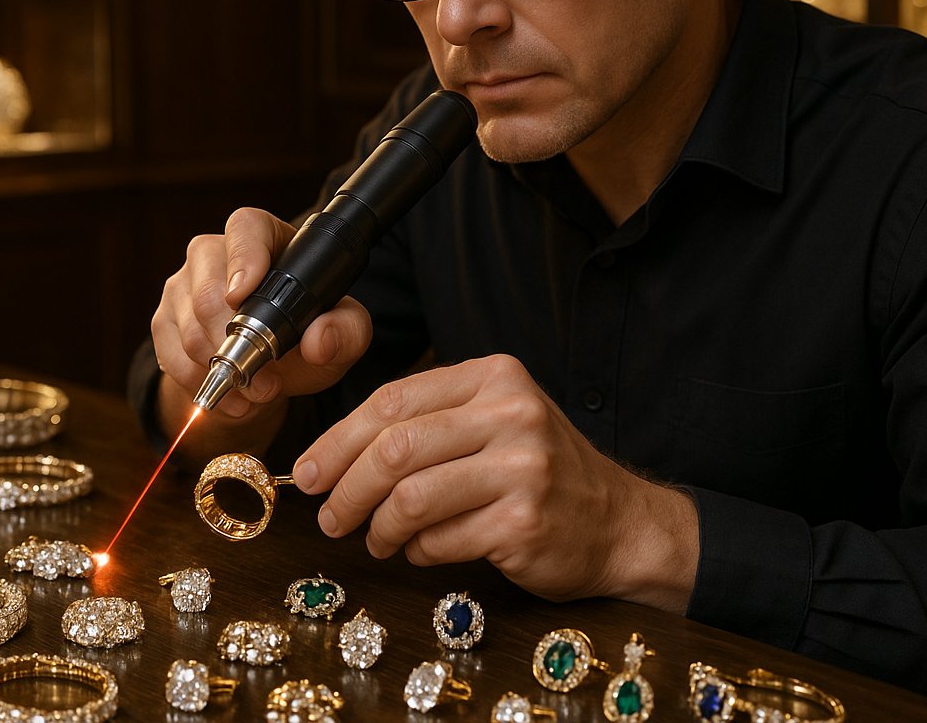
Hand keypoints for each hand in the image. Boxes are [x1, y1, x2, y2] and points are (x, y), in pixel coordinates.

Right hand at [151, 207, 372, 418]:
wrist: (276, 367)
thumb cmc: (311, 331)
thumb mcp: (345, 332)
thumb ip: (346, 331)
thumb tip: (319, 340)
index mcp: (266, 238)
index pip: (246, 228)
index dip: (242, 258)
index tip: (242, 295)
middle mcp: (216, 252)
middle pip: (208, 290)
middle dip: (236, 342)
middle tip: (267, 378)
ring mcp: (184, 284)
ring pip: (187, 326)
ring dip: (221, 368)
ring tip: (256, 391)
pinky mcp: (165, 318)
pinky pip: (169, 352)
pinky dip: (198, 382)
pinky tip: (231, 399)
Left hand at [293, 354, 698, 610]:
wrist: (618, 522)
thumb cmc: (537, 469)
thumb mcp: (491, 421)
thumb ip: (426, 424)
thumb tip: (332, 457)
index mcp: (493, 376)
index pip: (393, 399)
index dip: (338, 438)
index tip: (308, 470)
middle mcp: (510, 412)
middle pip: (395, 446)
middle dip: (346, 486)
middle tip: (328, 514)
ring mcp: (522, 466)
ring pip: (411, 496)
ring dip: (378, 526)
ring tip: (375, 539)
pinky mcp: (525, 520)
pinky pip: (440, 540)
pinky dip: (417, 551)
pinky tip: (420, 550)